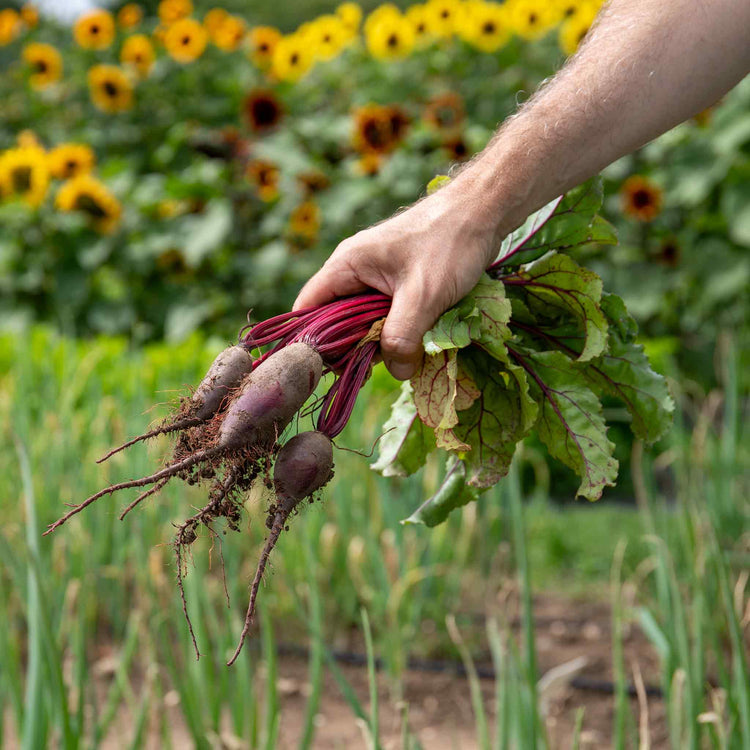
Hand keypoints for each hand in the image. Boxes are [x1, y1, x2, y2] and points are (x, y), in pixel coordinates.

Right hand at [294, 185, 497, 379]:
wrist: (484, 210)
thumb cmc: (450, 242)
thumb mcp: (424, 295)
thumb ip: (403, 337)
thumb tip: (397, 371)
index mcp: (347, 265)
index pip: (309, 308)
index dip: (313, 341)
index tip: (333, 369)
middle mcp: (356, 271)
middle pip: (337, 321)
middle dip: (355, 347)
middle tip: (378, 367)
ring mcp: (378, 277)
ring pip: (366, 321)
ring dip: (383, 341)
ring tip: (406, 354)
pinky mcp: (400, 283)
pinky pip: (389, 315)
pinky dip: (401, 330)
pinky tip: (420, 340)